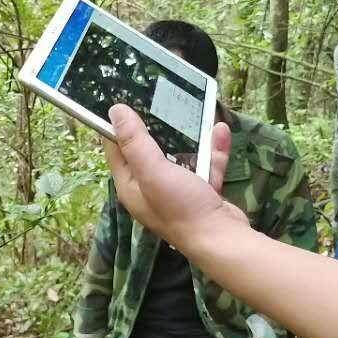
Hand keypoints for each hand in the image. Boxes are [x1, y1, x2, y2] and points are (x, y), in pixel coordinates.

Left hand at [101, 105, 246, 247]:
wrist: (222, 238)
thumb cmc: (181, 206)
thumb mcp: (152, 170)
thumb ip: (134, 141)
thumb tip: (115, 111)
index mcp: (131, 185)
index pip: (116, 150)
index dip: (117, 125)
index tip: (123, 99)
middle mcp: (150, 189)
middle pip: (148, 151)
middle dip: (157, 126)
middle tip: (160, 99)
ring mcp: (177, 191)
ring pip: (181, 155)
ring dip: (190, 136)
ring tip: (194, 110)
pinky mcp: (201, 191)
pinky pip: (206, 164)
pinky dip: (213, 149)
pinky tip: (220, 132)